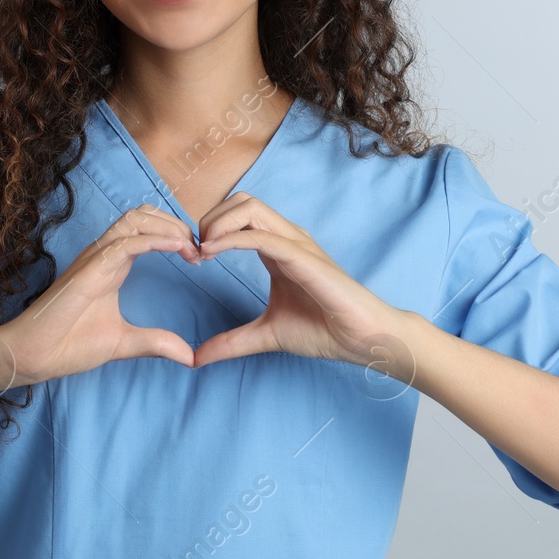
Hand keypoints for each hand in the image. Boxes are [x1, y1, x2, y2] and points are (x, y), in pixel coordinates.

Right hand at [0, 204, 201, 393]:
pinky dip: (154, 240)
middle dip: (175, 223)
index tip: (198, 257)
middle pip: (143, 215)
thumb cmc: (67, 345)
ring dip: (167, 227)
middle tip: (199, 249)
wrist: (30, 357)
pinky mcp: (88, 271)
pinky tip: (177, 247)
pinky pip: (124, 243)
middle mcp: (102, 255)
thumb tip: (190, 356)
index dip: (175, 234)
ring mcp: (93, 259)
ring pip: (134, 220)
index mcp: (111, 265)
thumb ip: (156, 343)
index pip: (145, 229)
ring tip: (190, 247)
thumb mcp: (123, 343)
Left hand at [191, 192, 411, 373]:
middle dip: (211, 218)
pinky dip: (232, 239)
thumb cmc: (325, 330)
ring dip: (218, 223)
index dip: (211, 227)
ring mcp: (297, 245)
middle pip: (241, 200)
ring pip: (250, 208)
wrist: (363, 339)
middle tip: (196, 250)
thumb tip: (196, 358)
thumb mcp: (266, 335)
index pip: (239, 214)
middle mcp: (288, 238)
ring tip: (203, 250)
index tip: (195, 257)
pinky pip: (264, 236)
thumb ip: (231, 342)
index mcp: (279, 248)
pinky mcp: (305, 259)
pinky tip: (212, 254)